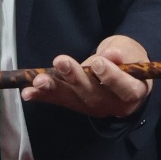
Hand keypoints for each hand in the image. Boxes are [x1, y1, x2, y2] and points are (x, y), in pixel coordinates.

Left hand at [22, 35, 150, 118]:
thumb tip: (113, 55)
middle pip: (93, 95)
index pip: (124, 89)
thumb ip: (121, 55)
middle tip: (61, 62)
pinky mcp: (76, 105)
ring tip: (38, 81)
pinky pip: (59, 100)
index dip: (111, 78)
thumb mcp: (129, 52)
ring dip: (53, 89)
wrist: (123, 73)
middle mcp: (112, 105)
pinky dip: (43, 96)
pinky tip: (28, 93)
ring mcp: (93, 108)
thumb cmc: (128, 59)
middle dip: (74, 78)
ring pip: (73, 100)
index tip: (98, 63)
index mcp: (132, 93)